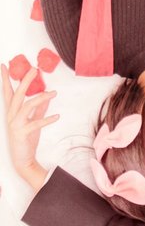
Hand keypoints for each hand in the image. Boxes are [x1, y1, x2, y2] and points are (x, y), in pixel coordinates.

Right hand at [2, 65, 57, 190]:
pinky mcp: (22, 133)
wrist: (23, 160)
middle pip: (16, 95)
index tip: (4, 65)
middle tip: (33, 69)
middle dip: (24, 81)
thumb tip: (46, 96)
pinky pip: (36, 123)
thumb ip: (39, 109)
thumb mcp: (33, 121)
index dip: (5, 79)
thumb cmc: (27, 139)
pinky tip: (57, 116)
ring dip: (41, 98)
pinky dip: (47, 119)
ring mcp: (15, 125)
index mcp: (12, 112)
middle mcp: (11, 116)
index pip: (7, 92)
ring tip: (53, 93)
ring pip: (26, 106)